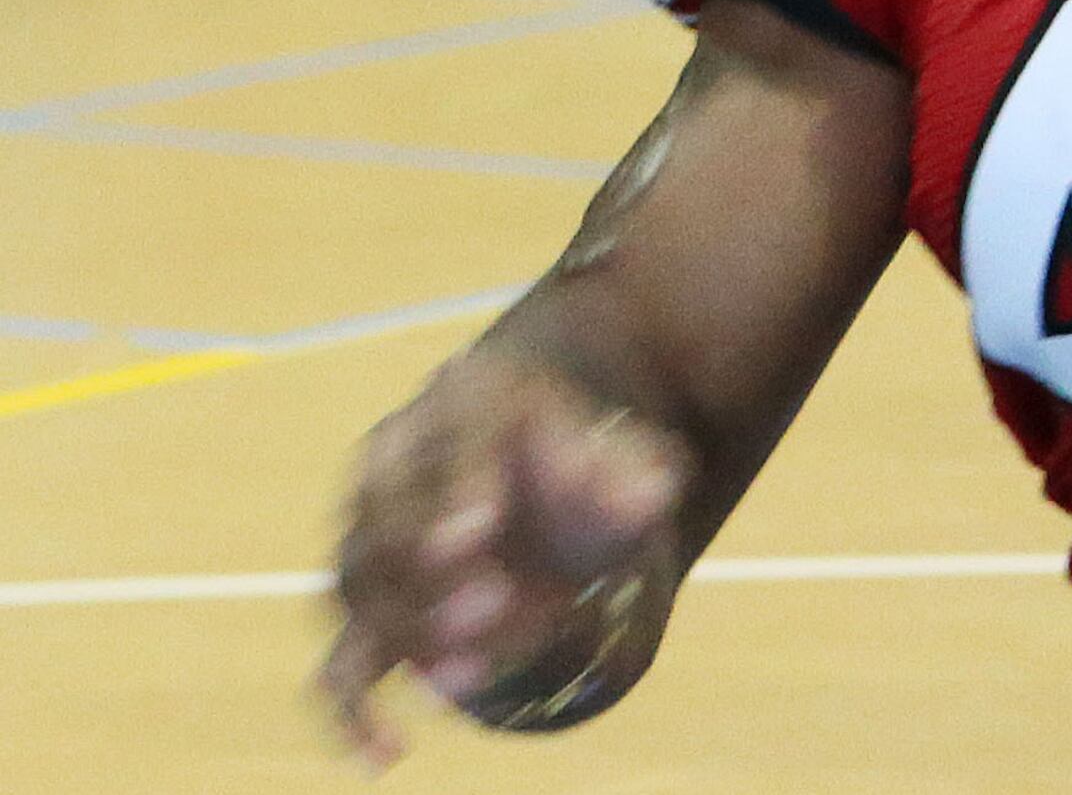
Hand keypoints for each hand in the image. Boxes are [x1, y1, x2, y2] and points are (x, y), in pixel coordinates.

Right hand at [318, 350, 689, 767]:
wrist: (547, 474)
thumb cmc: (586, 460)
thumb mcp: (626, 453)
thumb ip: (636, 471)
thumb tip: (647, 498)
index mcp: (466, 401)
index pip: (455, 440)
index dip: (458, 488)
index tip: (475, 535)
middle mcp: (397, 461)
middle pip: (387, 515)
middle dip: (431, 571)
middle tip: (493, 608)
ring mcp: (372, 535)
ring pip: (358, 586)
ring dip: (409, 635)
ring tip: (468, 680)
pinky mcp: (368, 611)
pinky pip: (337, 663)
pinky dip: (351, 712)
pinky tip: (383, 756)